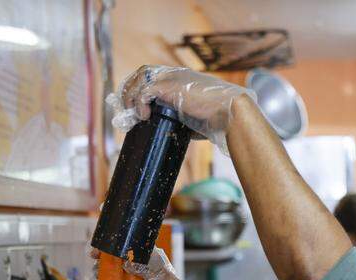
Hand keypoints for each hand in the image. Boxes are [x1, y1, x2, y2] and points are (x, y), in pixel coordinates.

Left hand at [109, 65, 253, 153]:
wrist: (228, 113)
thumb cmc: (217, 118)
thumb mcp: (194, 116)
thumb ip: (181, 118)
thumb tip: (172, 132)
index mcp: (181, 78)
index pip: (152, 75)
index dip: (139, 88)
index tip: (133, 106)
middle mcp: (174, 73)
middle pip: (141, 72)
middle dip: (129, 90)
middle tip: (126, 110)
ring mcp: (171, 78)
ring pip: (139, 79)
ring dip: (131, 96)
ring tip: (132, 114)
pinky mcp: (169, 87)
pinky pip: (145, 91)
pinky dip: (140, 103)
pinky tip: (143, 116)